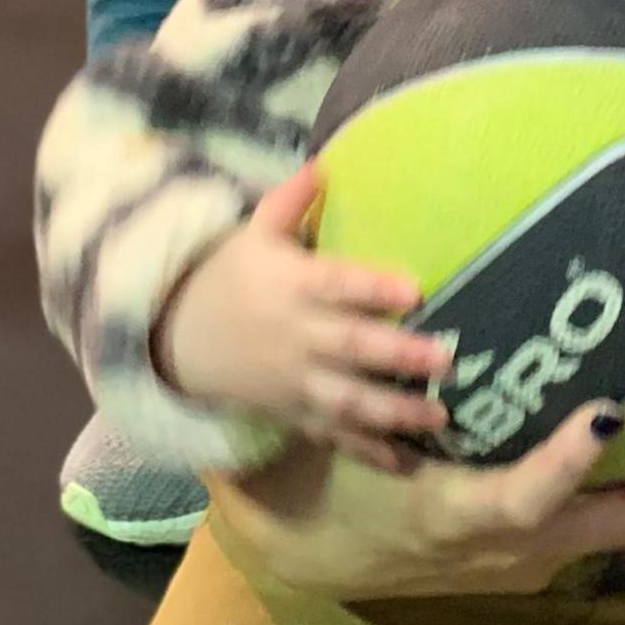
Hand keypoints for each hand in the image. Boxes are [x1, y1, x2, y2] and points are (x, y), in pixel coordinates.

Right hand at [155, 167, 452, 472]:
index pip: (336, 286)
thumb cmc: (228, 277)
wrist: (177, 337)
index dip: (372, 289)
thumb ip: (288, 201)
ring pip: (348, 400)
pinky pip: (333, 435)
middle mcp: (296, 336)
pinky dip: (367, 451)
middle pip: (351, 347)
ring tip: (441, 415)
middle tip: (447, 359)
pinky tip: (407, 461)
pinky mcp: (294, 413)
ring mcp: (295, 381)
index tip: (414, 290)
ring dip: (394, 412)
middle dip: (398, 356)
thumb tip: (324, 162)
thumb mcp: (252, 234)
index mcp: (291, 285)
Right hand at [211, 405, 624, 600]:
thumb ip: (377, 369)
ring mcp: (535, 556)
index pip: (524, 499)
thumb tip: (405, 282)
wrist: (323, 552)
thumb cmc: (338, 472)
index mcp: (458, 513)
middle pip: (618, 529)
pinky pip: (610, 519)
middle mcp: (511, 547)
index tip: (611, 411)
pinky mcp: (544, 549)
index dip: (567, 463)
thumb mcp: (348, 425)